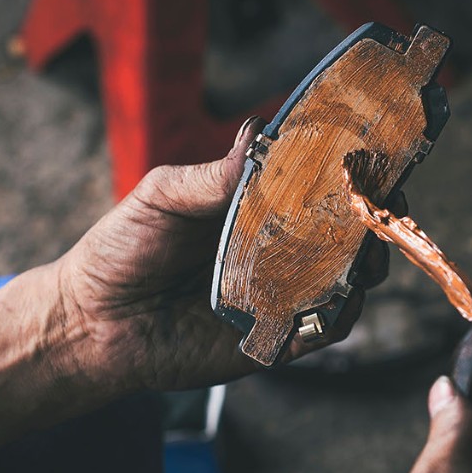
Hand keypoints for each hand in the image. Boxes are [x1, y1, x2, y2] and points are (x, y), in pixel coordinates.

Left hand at [54, 116, 386, 393]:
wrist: (88, 324)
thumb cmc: (119, 252)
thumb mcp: (161, 197)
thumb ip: (211, 175)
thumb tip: (256, 133)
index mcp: (257, 212)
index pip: (318, 190)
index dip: (350, 176)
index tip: (372, 159)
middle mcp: (278, 252)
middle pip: (346, 235)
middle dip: (373, 218)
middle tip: (383, 203)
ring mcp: (281, 295)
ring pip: (346, 281)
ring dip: (365, 264)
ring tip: (367, 249)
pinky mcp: (276, 339)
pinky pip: (324, 329)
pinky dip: (341, 313)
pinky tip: (342, 295)